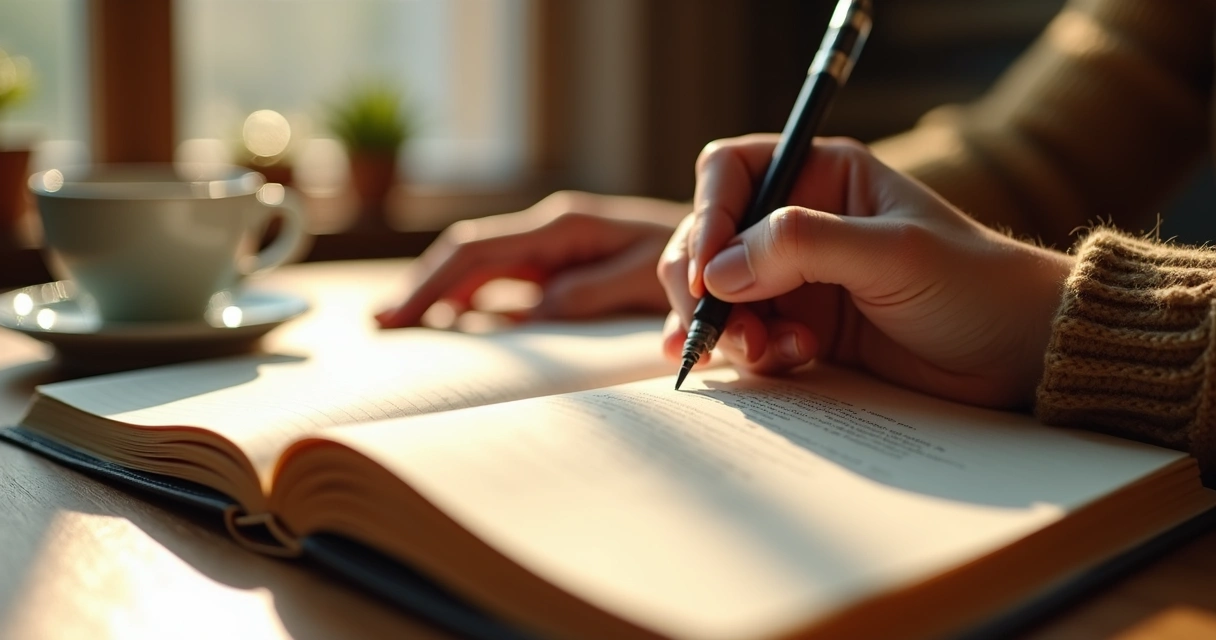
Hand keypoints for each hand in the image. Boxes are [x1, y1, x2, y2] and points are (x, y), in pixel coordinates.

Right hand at [377, 191, 684, 327]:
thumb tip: (527, 312)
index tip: (397, 319)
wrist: (723, 245)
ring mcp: (552, 250)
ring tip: (400, 329)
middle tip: (380, 327)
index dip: (430, 286)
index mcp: (561, 228)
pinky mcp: (561, 268)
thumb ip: (588, 291)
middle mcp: (548, 233)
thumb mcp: (645, 278)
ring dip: (438, 296)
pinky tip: (452, 328)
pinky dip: (470, 303)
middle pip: (464, 257)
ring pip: (478, 269)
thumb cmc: (690, 263)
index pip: (475, 253)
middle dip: (421, 289)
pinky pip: (504, 284)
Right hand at [658, 136, 1074, 408]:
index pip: (729, 173)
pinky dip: (742, 353)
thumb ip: (802, 248)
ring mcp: (795, 280)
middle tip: (721, 327)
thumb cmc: (972, 285)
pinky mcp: (800, 329)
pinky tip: (764, 364)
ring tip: (769, 353)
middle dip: (703, 284)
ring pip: (717, 294)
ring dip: (728, 327)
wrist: (1016, 355)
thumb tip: (717, 270)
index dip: (707, 216)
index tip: (706, 272)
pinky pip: (744, 336)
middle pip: (707, 238)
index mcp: (820, 177)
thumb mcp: (891, 254)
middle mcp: (797, 223)